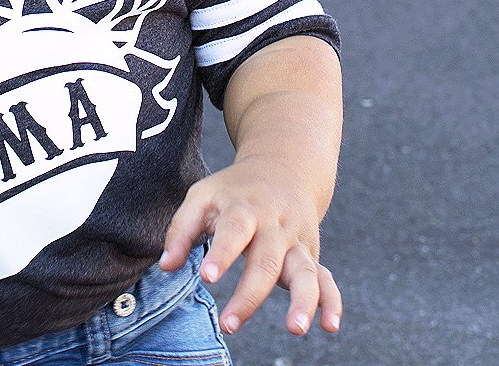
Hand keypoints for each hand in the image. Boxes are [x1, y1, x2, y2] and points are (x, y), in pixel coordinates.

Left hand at [159, 156, 341, 336]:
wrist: (283, 169)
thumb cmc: (234, 190)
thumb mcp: (203, 196)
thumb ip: (181, 229)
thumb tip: (166, 266)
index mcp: (244, 208)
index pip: (234, 230)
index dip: (221, 253)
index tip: (206, 276)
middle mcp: (274, 226)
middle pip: (266, 261)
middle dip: (249, 295)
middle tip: (229, 324)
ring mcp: (296, 242)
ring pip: (304, 272)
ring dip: (302, 301)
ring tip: (295, 328)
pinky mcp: (311, 256)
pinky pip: (327, 280)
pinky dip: (332, 303)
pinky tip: (330, 326)